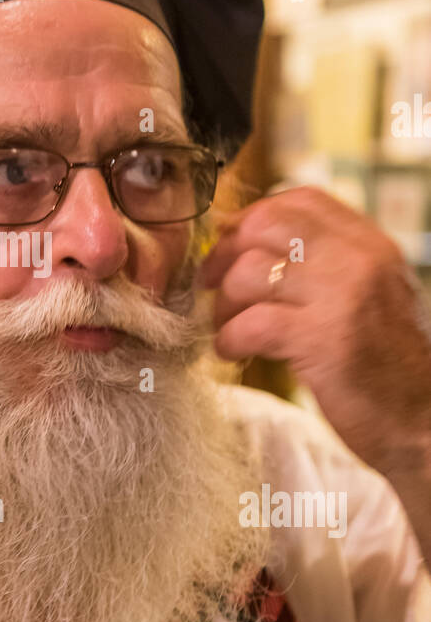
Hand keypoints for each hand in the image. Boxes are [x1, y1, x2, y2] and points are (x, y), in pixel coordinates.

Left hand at [199, 186, 430, 478]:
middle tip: (212, 285)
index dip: (252, 218)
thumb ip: (326, 264)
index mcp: (370, 245)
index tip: (233, 247)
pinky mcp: (323, 341)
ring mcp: (342, 297)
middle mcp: (359, 261)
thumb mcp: (368, 296)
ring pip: (249, 272)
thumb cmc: (384, 365)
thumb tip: (251, 242)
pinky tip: (232, 352)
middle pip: (266, 225)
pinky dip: (229, 338)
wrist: (421, 422)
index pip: (300, 200)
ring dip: (223, 303)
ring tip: (226, 328)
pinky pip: (251, 324)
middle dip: (226, 254)